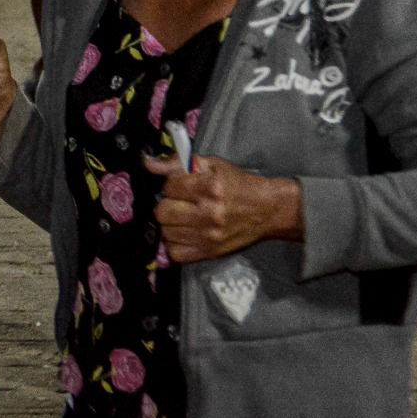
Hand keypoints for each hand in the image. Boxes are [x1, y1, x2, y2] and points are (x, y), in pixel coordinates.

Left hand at [140, 153, 302, 262]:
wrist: (267, 211)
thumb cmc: (240, 186)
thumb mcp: (213, 166)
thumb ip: (178, 164)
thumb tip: (149, 164)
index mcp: (209, 188)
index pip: (169, 187)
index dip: (171, 184)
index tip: (179, 186)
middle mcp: (208, 214)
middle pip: (163, 212)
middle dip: (167, 204)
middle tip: (178, 202)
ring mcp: (208, 236)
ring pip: (166, 233)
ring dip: (170, 224)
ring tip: (183, 217)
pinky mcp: (210, 253)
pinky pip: (175, 253)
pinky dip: (175, 243)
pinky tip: (184, 233)